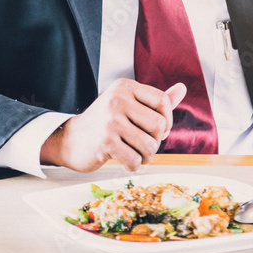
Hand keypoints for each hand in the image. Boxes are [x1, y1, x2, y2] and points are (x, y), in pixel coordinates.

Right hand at [39, 79, 186, 172]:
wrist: (70, 139)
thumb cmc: (104, 123)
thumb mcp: (127, 104)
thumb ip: (154, 100)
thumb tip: (182, 88)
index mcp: (124, 87)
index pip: (162, 101)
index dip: (166, 120)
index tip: (157, 131)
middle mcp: (117, 99)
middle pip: (159, 124)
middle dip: (155, 141)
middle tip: (143, 145)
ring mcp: (110, 120)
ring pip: (149, 145)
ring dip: (146, 156)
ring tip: (134, 153)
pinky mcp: (105, 141)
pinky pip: (135, 160)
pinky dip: (133, 165)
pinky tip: (124, 160)